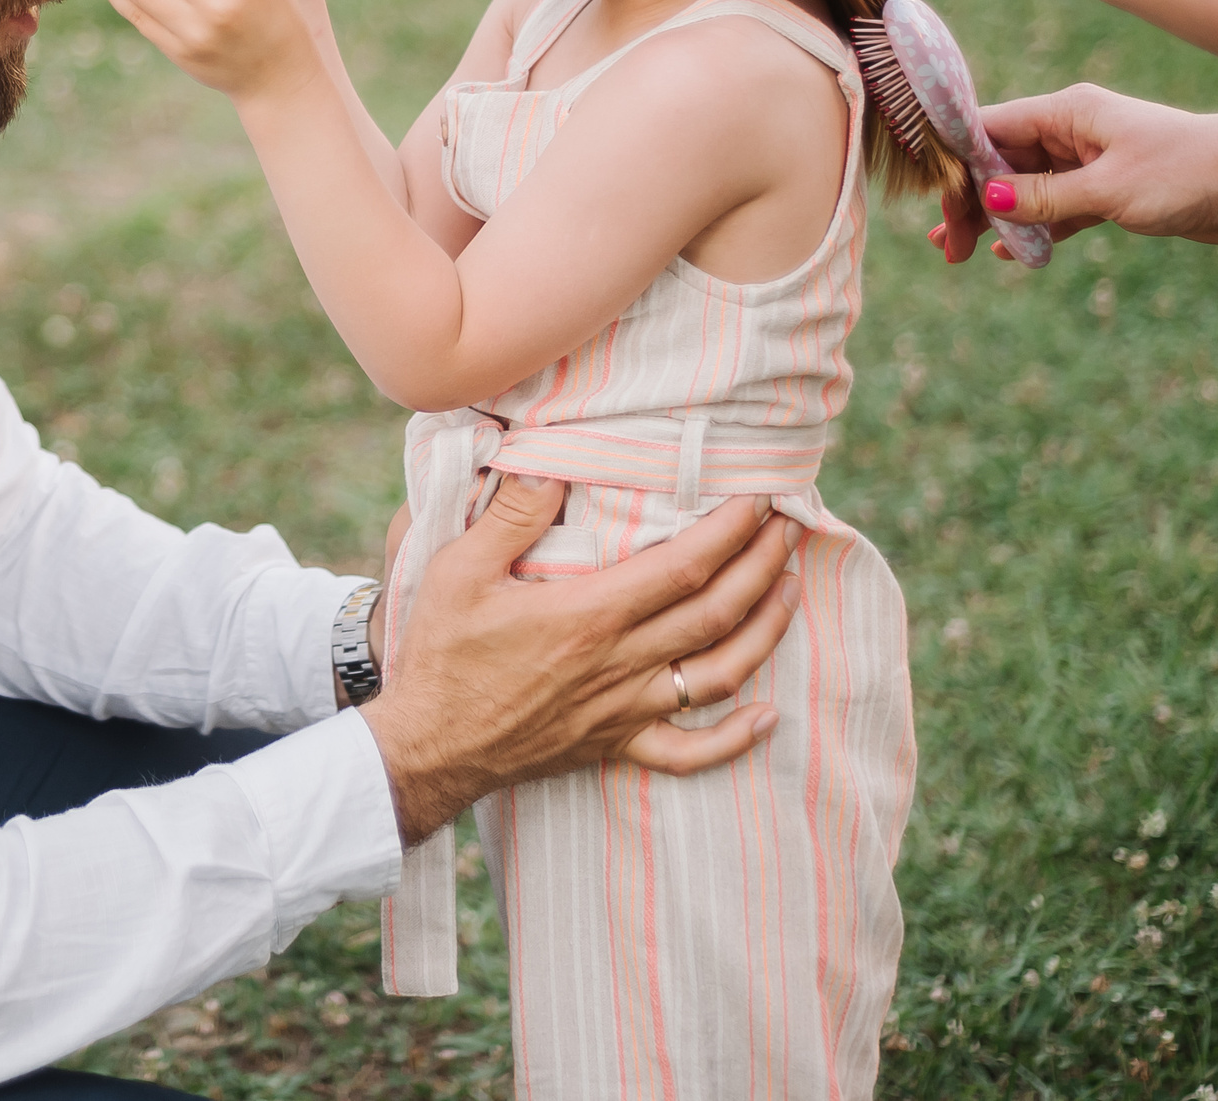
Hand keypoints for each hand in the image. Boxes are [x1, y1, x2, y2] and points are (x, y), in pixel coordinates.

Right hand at [362, 479, 799, 847]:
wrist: (426, 746)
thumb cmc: (441, 655)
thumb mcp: (459, 570)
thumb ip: (509, 515)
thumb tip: (548, 465)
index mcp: (590, 614)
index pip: (685, 565)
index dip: (732, 530)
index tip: (759, 498)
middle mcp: (620, 663)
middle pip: (717, 612)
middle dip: (763, 564)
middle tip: (791, 526)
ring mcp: (623, 710)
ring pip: (719, 673)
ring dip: (766, 630)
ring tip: (791, 590)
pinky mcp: (613, 746)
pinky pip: (687, 752)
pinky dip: (734, 740)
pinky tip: (766, 718)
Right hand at [928, 81, 1217, 259]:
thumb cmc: (1188, 171)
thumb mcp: (1109, 189)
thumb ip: (1044, 196)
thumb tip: (986, 200)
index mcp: (1067, 113)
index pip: (989, 130)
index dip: (956, 161)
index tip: (934, 200)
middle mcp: (1072, 133)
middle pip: (999, 163)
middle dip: (968, 202)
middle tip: (946, 243)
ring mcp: (1088, 162)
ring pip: (1024, 190)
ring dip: (994, 220)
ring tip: (958, 252)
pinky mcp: (1108, 191)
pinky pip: (1056, 210)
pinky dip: (1034, 230)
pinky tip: (1010, 253)